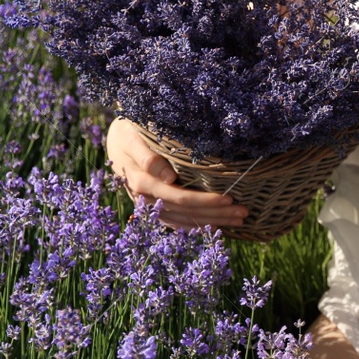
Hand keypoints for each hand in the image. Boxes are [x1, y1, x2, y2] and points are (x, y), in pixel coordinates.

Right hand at [105, 116, 248, 230]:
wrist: (114, 139)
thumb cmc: (128, 132)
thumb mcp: (133, 138)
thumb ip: (147, 157)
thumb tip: (168, 177)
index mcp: (143, 182)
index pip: (180, 197)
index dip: (205, 201)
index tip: (230, 199)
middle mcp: (146, 198)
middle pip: (186, 212)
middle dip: (216, 214)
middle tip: (244, 213)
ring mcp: (150, 205)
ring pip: (184, 219)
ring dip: (212, 221)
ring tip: (238, 219)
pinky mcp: (153, 205)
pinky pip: (176, 221)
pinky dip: (196, 225)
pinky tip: (216, 226)